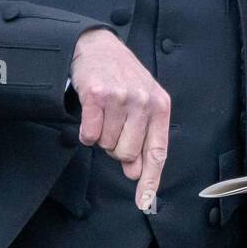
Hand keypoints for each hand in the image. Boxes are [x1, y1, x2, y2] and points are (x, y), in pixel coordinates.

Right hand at [69, 29, 170, 212]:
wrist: (97, 45)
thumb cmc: (122, 76)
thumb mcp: (142, 101)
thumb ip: (143, 136)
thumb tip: (136, 171)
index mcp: (159, 106)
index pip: (157, 152)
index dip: (150, 180)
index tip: (144, 202)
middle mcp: (143, 102)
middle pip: (126, 154)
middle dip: (116, 147)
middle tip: (113, 124)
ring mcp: (120, 98)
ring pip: (106, 145)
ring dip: (101, 135)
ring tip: (104, 112)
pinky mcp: (97, 96)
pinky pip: (89, 135)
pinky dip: (87, 130)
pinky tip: (91, 112)